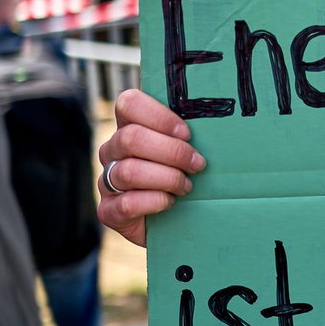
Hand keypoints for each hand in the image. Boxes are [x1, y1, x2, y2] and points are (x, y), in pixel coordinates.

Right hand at [96, 88, 205, 247]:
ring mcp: (107, 181)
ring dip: (167, 178)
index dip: (158, 116)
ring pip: (128, 171)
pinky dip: (155, 201)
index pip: (129, 103)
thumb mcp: (188, 149)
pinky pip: (127, 203)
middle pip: (131, 138)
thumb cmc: (186, 175)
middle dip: (172, 151)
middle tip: (197, 164)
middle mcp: (112, 151)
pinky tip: (170, 202)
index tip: (187, 133)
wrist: (179, 221)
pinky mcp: (109, 211)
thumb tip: (217, 117)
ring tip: (187, 186)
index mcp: (130, 126)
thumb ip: (191, 131)